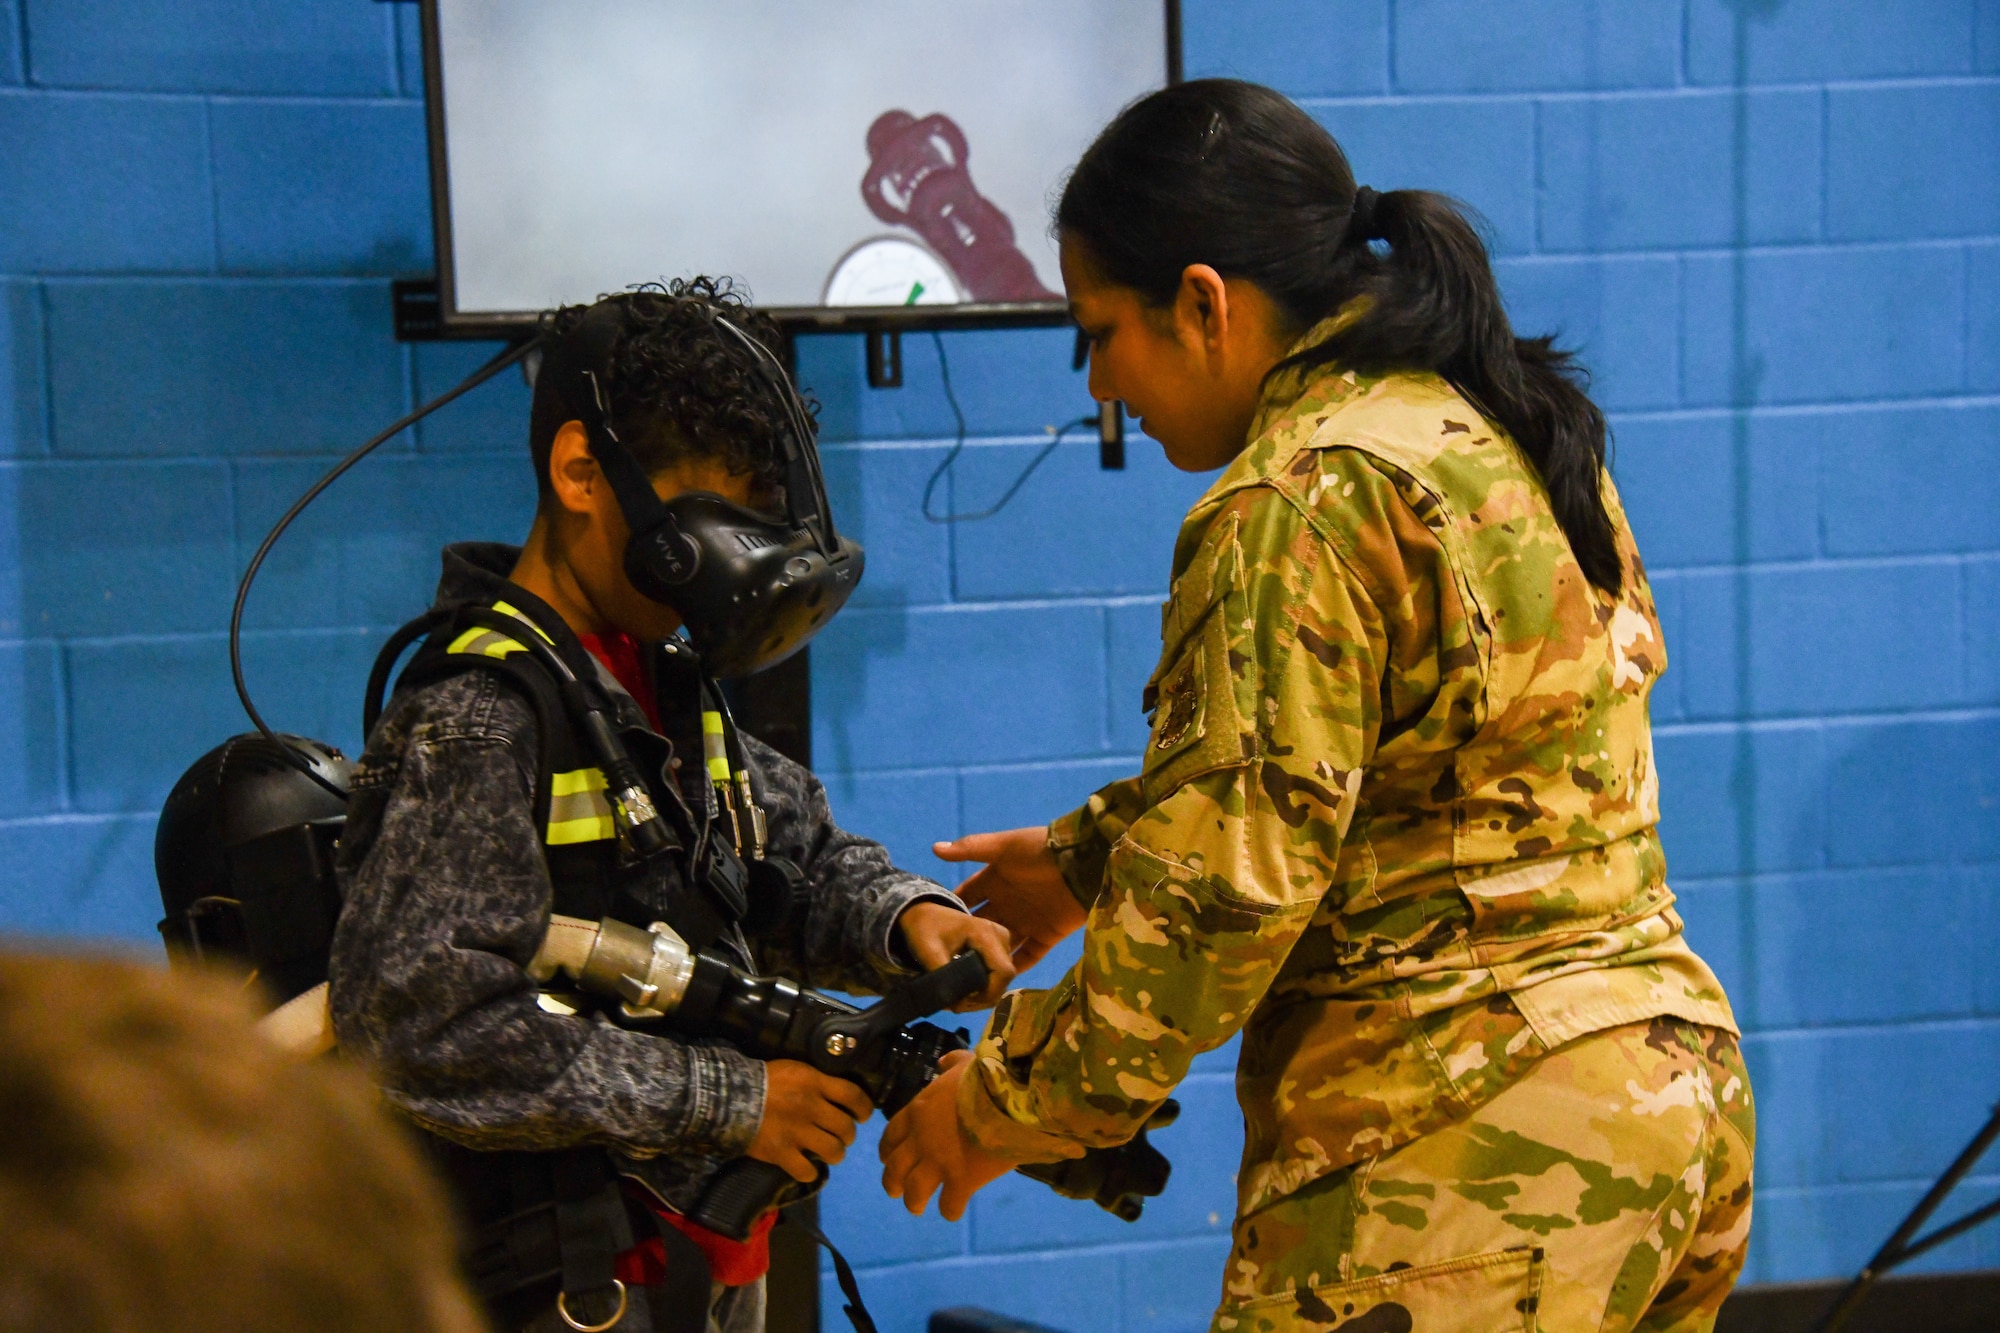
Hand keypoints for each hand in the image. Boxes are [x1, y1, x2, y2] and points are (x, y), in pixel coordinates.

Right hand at [747, 1060, 872, 1182]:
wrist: (728, 1096)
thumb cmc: (764, 1080)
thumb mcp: (795, 1070)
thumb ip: (818, 1082)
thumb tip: (840, 1096)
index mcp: (814, 1083)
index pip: (853, 1096)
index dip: (864, 1108)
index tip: (863, 1116)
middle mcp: (810, 1107)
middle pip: (846, 1128)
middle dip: (848, 1134)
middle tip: (841, 1135)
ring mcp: (796, 1132)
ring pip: (833, 1151)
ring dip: (835, 1153)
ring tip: (828, 1151)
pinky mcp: (781, 1153)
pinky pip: (807, 1171)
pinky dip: (810, 1172)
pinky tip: (807, 1167)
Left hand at [879, 1049, 1016, 1220]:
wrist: (1010, 1098)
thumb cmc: (988, 1076)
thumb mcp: (965, 1062)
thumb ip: (951, 1063)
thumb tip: (942, 1063)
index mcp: (918, 1111)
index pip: (891, 1135)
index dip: (887, 1150)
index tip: (887, 1158)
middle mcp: (921, 1140)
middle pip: (894, 1168)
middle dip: (892, 1182)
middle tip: (896, 1190)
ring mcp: (939, 1162)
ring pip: (914, 1191)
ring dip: (913, 1201)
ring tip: (917, 1207)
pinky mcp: (962, 1181)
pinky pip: (949, 1204)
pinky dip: (949, 1210)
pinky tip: (953, 1211)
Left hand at [897, 901, 1015, 1008]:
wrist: (927, 914)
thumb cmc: (926, 929)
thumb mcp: (928, 952)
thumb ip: (942, 976)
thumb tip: (955, 1004)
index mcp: (985, 933)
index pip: (1003, 972)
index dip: (987, 993)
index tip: (961, 1003)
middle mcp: (1001, 936)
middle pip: (1004, 980)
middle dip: (981, 999)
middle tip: (954, 1005)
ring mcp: (1003, 942)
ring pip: (1002, 981)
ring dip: (981, 996)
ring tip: (956, 1000)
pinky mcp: (1000, 949)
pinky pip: (998, 976)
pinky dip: (983, 989)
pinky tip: (964, 991)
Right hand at [935, 828, 1086, 972]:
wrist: (1084, 862)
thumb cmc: (1040, 851)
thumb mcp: (1004, 846)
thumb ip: (971, 849)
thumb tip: (934, 848)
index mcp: (996, 880)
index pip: (968, 896)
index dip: (952, 909)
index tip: (929, 927)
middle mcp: (1009, 902)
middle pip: (983, 925)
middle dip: (966, 940)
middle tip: (943, 961)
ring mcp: (1028, 921)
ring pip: (1002, 944)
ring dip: (989, 957)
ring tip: (966, 978)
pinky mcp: (1047, 936)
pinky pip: (1028, 956)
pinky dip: (1015, 968)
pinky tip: (997, 984)